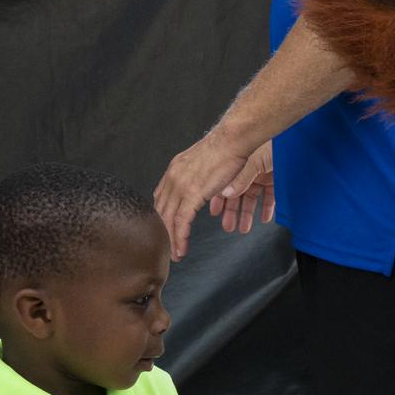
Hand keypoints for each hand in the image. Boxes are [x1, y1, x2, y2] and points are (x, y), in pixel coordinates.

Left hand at [154, 132, 273, 260]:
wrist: (232, 140)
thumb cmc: (228, 149)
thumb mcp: (208, 163)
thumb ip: (202, 177)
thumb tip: (208, 189)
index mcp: (175, 169)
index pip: (162, 198)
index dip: (163, 216)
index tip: (166, 229)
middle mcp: (173, 177)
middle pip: (162, 210)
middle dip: (163, 231)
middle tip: (167, 247)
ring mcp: (180, 185)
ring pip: (169, 219)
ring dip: (172, 239)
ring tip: (176, 254)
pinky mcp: (191, 193)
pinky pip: (181, 221)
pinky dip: (180, 237)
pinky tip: (182, 248)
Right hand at [209, 141, 273, 238]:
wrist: (286, 137)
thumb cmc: (264, 143)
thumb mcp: (249, 163)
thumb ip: (240, 180)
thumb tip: (226, 194)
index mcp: (235, 166)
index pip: (222, 187)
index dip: (218, 201)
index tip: (215, 213)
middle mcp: (245, 171)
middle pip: (235, 196)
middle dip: (231, 212)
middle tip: (228, 226)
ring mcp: (259, 175)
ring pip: (250, 199)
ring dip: (247, 214)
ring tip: (244, 228)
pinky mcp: (273, 179)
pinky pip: (268, 197)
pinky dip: (266, 209)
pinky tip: (264, 219)